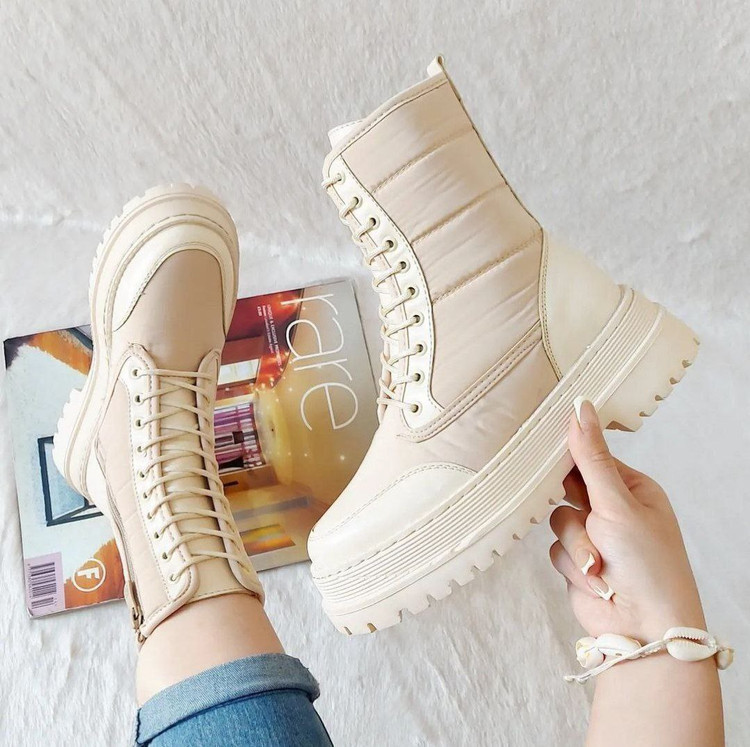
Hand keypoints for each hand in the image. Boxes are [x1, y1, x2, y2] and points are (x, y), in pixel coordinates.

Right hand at [549, 398, 705, 642]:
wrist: (644, 628)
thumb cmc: (647, 562)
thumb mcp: (618, 503)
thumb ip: (591, 458)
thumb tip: (580, 407)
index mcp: (632, 489)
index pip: (590, 458)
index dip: (569, 458)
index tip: (546, 451)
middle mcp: (612, 510)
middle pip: (567, 489)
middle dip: (574, 510)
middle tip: (583, 514)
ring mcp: (594, 537)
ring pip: (558, 521)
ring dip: (577, 544)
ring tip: (600, 565)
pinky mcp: (578, 562)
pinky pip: (555, 549)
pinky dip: (572, 564)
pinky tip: (594, 579)